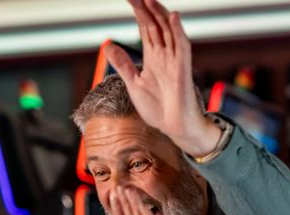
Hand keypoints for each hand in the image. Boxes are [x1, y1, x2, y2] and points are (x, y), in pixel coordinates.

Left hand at [106, 0, 219, 156]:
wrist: (174, 128)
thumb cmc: (158, 109)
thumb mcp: (134, 84)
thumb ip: (123, 64)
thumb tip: (107, 45)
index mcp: (153, 57)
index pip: (145, 28)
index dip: (138, 12)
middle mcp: (165, 55)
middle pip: (155, 24)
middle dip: (146, 8)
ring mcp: (174, 61)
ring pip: (168, 31)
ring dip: (160, 14)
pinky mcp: (182, 70)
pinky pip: (182, 47)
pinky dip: (178, 32)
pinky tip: (172, 18)